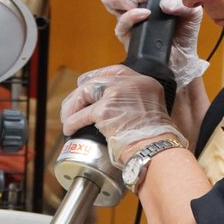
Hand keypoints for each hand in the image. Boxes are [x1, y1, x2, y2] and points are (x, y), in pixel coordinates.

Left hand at [61, 64, 186, 166]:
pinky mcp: (105, 110)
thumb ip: (135, 102)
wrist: (155, 151)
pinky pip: (82, 114)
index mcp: (145, 83)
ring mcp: (117, 94)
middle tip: (73, 107)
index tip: (87, 85)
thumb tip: (112, 107)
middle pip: (96, 81)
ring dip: (73, 107)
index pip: (115, 71)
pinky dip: (72, 122)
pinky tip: (69, 129)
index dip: (98, 77)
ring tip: (68, 118)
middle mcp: (131, 84)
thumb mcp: (151, 110)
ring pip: (85, 93)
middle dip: (81, 94)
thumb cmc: (154, 140)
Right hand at [100, 0, 208, 89]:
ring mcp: (128, 18)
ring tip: (137, 3)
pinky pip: (119, 23)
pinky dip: (130, 16)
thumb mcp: (192, 12)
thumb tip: (166, 2)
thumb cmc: (184, 33)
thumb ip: (183, 2)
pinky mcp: (126, 35)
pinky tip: (143, 15)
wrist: (182, 60)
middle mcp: (134, 3)